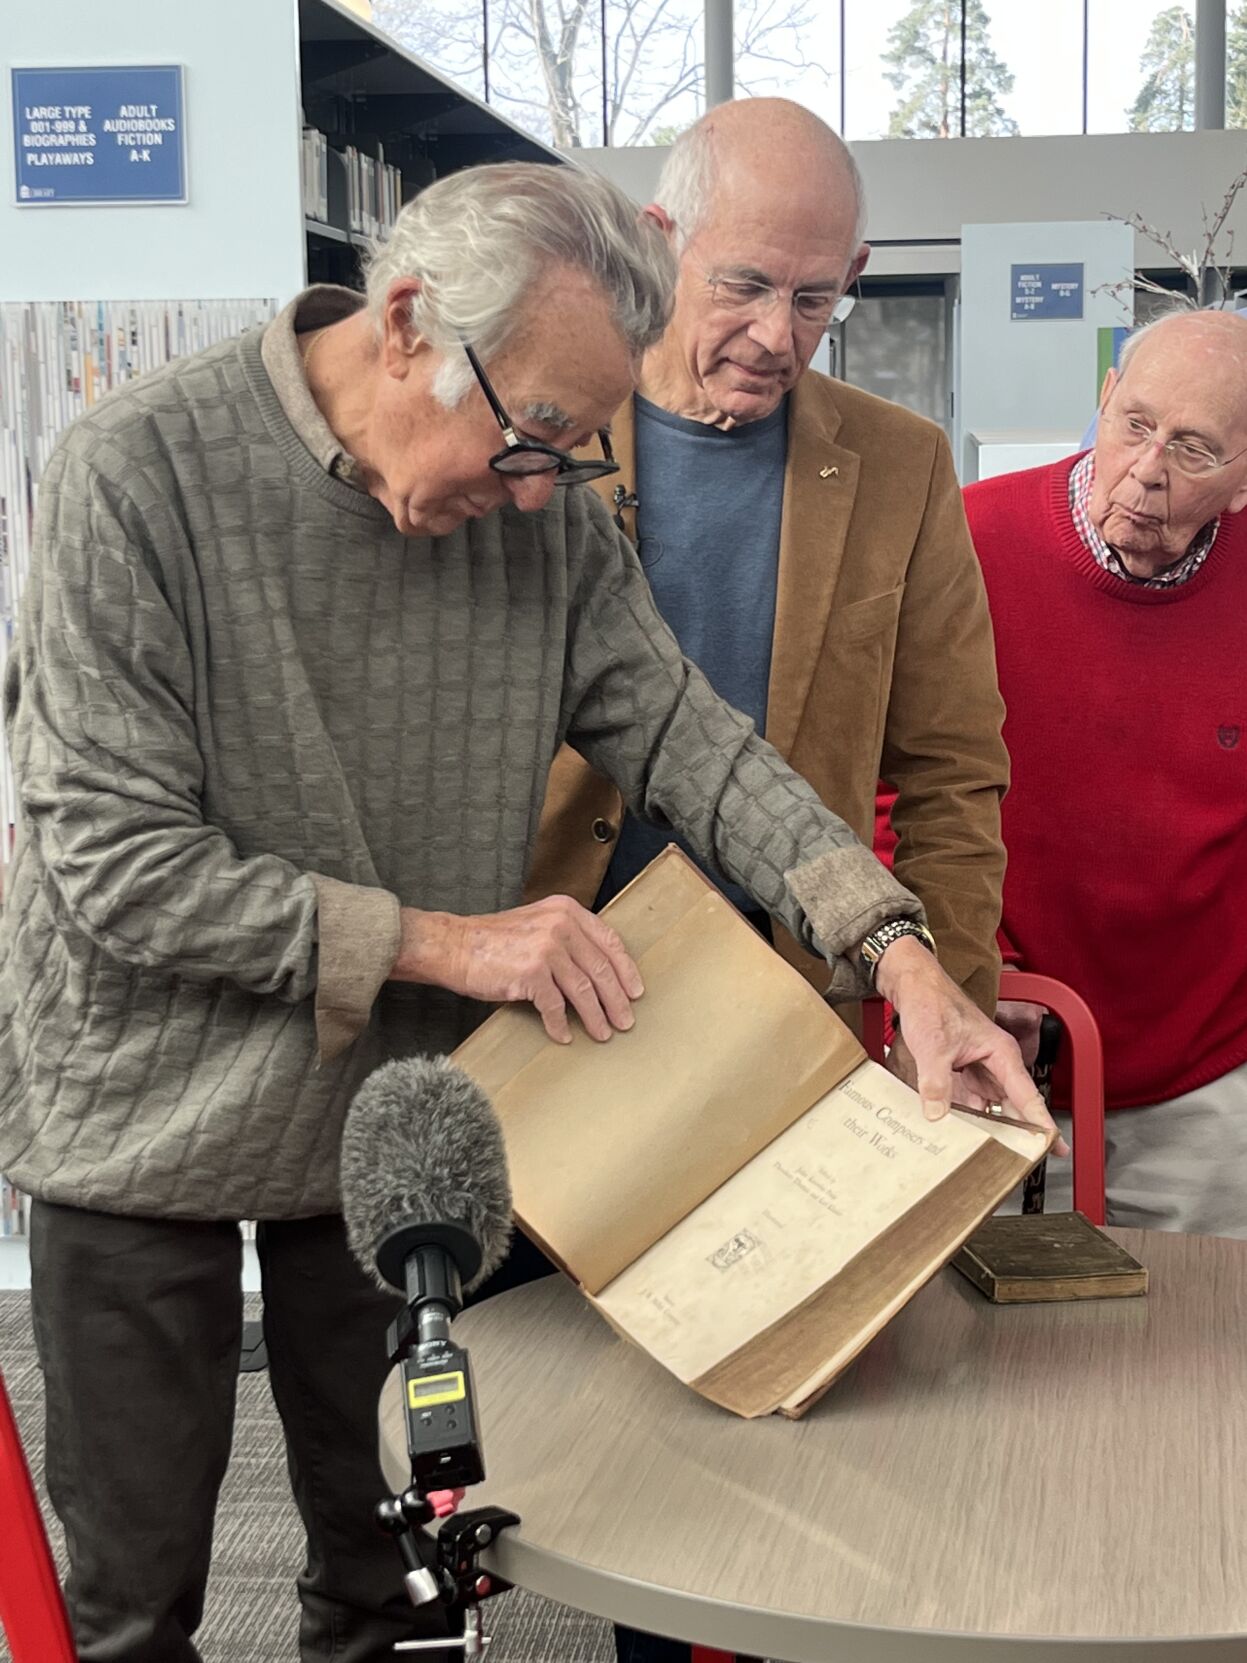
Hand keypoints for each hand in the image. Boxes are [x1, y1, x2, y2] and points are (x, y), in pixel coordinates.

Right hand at [392, 895, 643, 1045]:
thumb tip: (598, 971)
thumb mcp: (538, 923)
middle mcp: (560, 926)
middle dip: (616, 999)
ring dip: (596, 1016)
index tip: (635, 991)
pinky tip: (564, 1035)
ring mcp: (546, 949)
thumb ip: (567, 936)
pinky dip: (560, 1025)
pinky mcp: (530, 974)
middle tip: (625, 1021)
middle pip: (601, 969)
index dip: (626, 970)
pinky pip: (555, 1006)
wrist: (454, 945)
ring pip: (583, 990)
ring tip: (603, 1033)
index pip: (609, 941)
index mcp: (566, 911)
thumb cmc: (494, 939)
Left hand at [872, 937, 1067, 1154]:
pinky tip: (966, 1135)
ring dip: (995, 1129)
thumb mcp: (932, 1046)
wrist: (915, 987)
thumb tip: (937, 1114)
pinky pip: (974, 1102)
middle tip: (1026, 1163)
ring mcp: (981, 1068)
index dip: (1041, 1122)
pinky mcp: (965, 1072)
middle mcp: (996, 1062)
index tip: (1054, 1145)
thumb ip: (936, 1081)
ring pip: (995, 1107)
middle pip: (1015, 1106)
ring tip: (996, 1157)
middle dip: (1022, 1134)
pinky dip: (972, 1118)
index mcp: (1001, 1052)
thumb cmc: (932, 1004)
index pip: (1027, 1094)